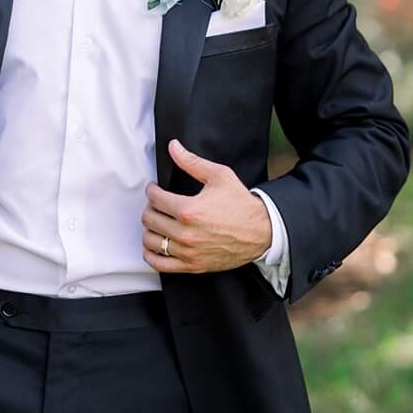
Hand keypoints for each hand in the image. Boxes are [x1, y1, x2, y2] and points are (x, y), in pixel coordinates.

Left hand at [142, 140, 272, 273]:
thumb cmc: (241, 204)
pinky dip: (152, 254)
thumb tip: (173, 147)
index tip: (154, 189)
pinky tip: (156, 244)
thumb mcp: (220, 176)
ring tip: (158, 222)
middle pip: (149, 219)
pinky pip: (159, 264)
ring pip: (150, 241)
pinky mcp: (192, 266)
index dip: (151, 190)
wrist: (262, 231)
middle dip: (150, 208)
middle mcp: (186, 233)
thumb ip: (192, 161)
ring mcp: (188, 252)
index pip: (154, 199)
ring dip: (150, 230)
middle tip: (158, 204)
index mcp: (190, 210)